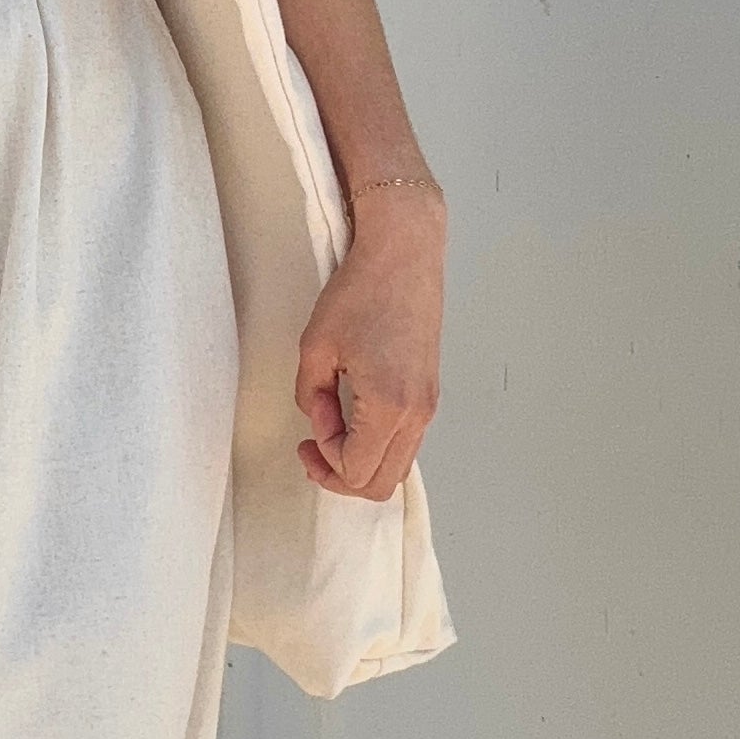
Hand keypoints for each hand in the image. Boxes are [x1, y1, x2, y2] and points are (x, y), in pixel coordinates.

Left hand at [295, 190, 444, 500]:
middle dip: (339, 474)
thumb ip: (310, 396)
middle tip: (311, 446)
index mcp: (388, 405)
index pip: (354, 469)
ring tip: (329, 427)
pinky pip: (405, 442)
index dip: (323, 456)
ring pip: (395, 467)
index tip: (310, 420)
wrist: (404, 254)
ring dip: (360, 461)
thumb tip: (319, 419)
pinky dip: (377, 445)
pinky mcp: (430, 393)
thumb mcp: (316, 347)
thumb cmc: (362, 291)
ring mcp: (428, 405)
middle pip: (380, 484)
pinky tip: (353, 417)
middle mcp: (417, 413)